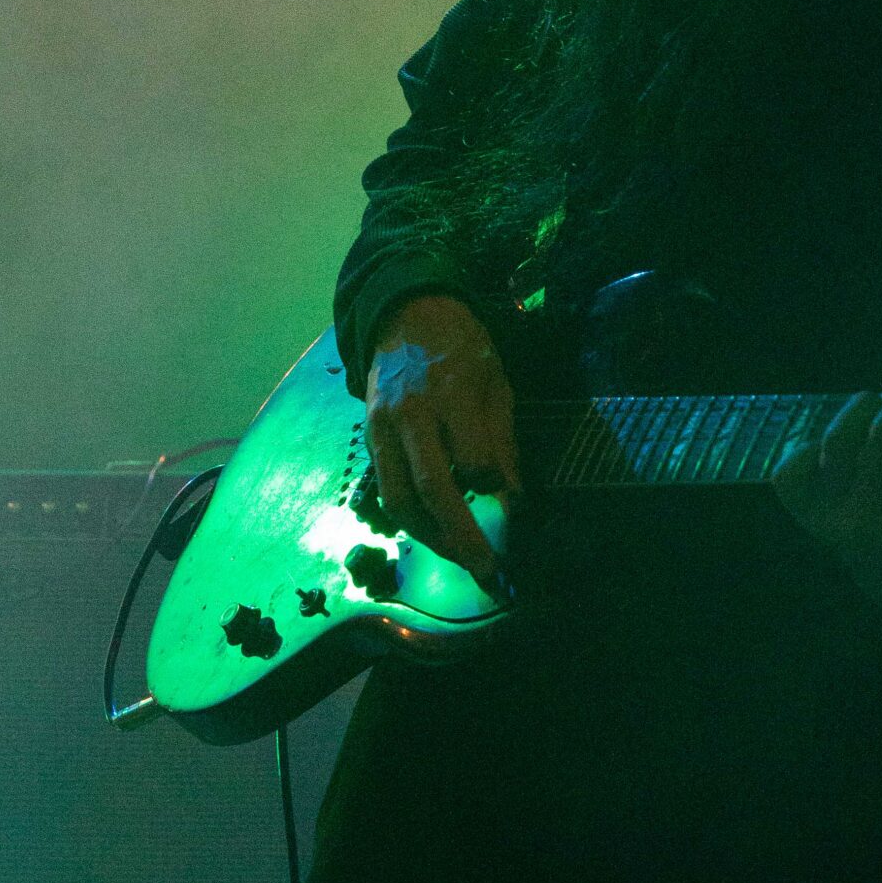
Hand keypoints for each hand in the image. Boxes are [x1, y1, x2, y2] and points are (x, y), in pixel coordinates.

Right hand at [363, 294, 519, 591]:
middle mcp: (411, 415)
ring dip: (429, 538)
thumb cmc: (462, 347)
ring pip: (399, 499)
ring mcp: (383, 428)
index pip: (473, 461)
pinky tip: (433, 528)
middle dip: (459, 538)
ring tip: (458, 556)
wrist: (406, 313)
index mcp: (452, 394)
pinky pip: (385, 488)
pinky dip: (409, 516)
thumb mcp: (496, 383)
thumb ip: (502, 442)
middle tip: (486, 569)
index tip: (509, 498)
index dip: (493, 487)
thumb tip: (513, 498)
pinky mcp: (368, 437)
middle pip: (430, 492)